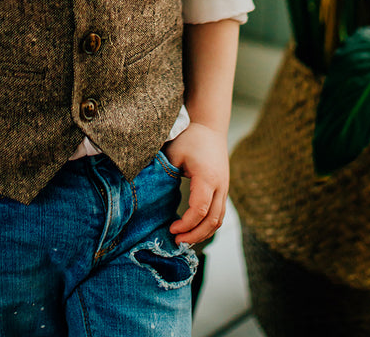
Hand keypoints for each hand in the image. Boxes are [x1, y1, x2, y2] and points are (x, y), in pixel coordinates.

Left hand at [163, 122, 228, 244]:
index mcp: (207, 178)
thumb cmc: (190, 138)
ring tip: (184, 240)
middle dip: (195, 235)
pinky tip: (193, 230)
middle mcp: (220, 186)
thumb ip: (164, 172)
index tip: (171, 228)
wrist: (210, 128)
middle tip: (176, 241)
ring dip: (203, 233)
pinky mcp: (223, 190)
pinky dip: (208, 226)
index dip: (186, 224)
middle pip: (213, 221)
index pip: (199, 210)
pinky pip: (219, 214)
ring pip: (218, 220)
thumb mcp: (173, 152)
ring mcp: (225, 189)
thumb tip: (144, 191)